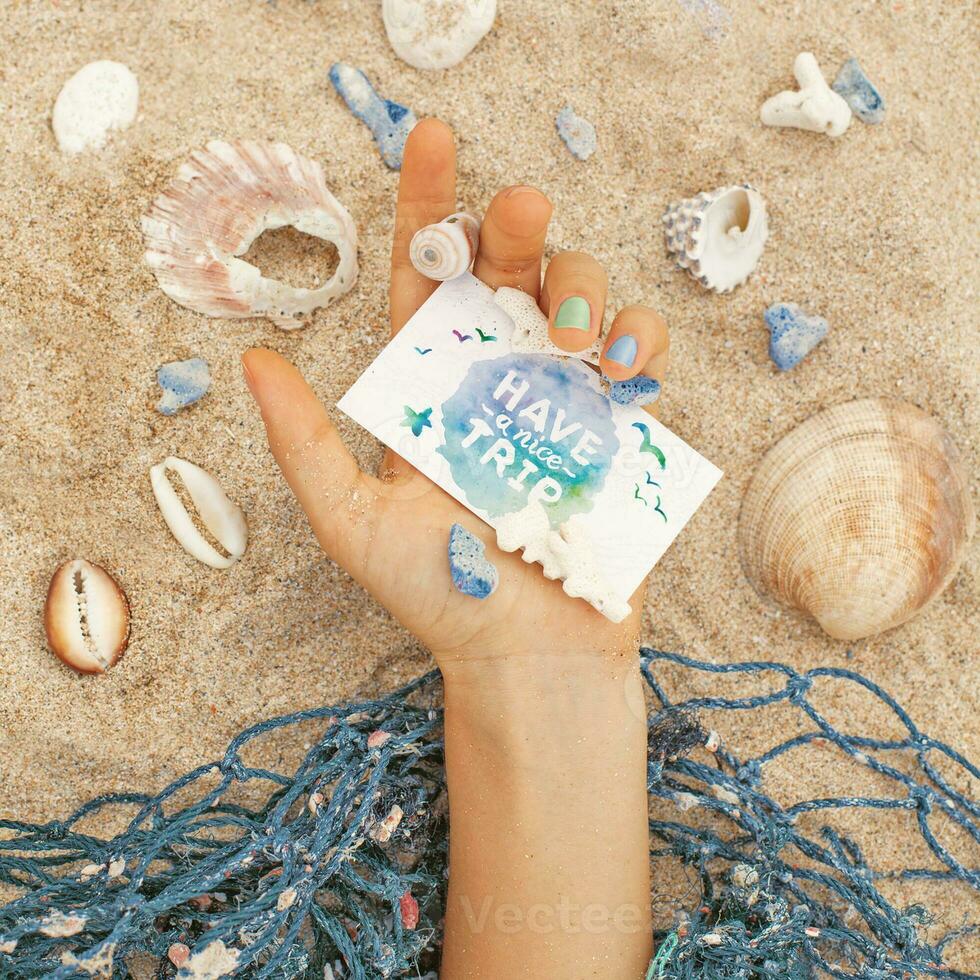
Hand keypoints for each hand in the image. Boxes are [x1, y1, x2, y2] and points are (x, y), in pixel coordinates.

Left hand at [243, 119, 668, 676]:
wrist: (529, 655)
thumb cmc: (443, 595)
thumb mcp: (353, 524)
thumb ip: (306, 444)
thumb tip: (252, 360)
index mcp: (429, 381)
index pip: (424, 274)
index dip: (427, 202)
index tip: (434, 139)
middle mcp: (495, 373)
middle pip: (510, 262)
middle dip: (517, 222)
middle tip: (523, 211)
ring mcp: (563, 392)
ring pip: (581, 290)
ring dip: (583, 287)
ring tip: (575, 347)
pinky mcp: (620, 422)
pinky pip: (639, 350)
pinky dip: (640, 338)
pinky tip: (625, 365)